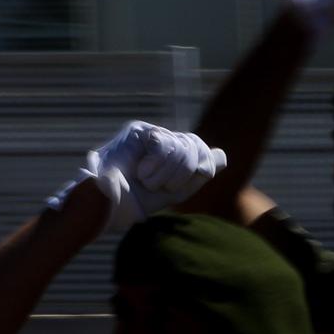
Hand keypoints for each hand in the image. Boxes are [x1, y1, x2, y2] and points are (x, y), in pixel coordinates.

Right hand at [48, 122, 227, 231]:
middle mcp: (164, 140)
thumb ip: (200, 172)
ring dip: (166, 173)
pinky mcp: (139, 131)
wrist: (110, 202)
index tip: (180, 184)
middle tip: (159, 186)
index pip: (201, 151)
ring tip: (147, 181)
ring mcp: (151, 133)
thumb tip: (223, 155)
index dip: (200, 168)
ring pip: (181, 147)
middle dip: (182, 174)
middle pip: (195, 148)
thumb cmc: (140, 200)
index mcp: (175, 154)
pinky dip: (155, 165)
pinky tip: (140, 171)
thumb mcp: (177, 189)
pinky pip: (163, 143)